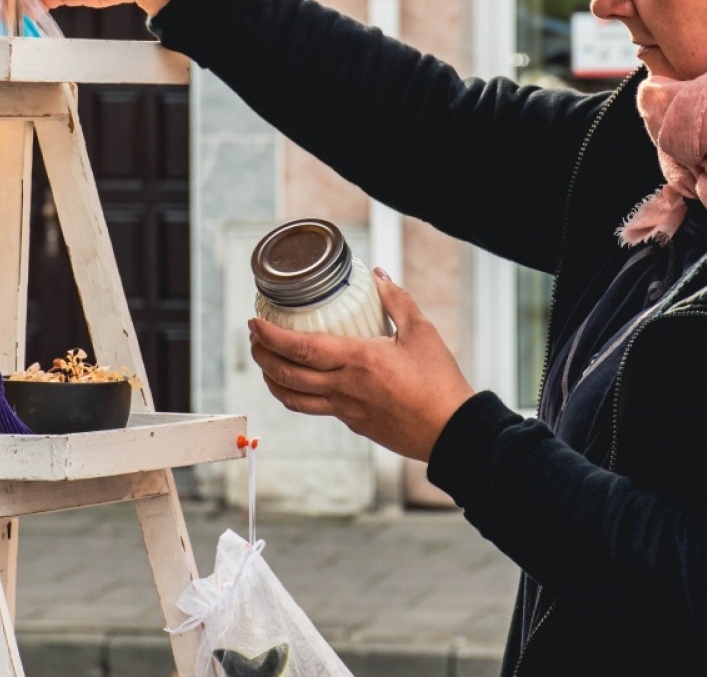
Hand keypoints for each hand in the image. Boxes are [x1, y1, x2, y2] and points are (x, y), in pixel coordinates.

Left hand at [248, 270, 475, 461]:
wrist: (452, 431)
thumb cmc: (439, 382)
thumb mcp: (421, 332)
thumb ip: (397, 300)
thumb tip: (377, 275)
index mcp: (358, 360)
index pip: (301, 347)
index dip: (271, 336)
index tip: (254, 323)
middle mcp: (345, 387)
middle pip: (286, 374)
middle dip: (261, 356)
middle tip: (254, 339)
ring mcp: (346, 409)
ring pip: (293, 398)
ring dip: (272, 379)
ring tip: (266, 363)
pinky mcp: (353, 423)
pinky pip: (314, 409)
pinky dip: (296, 395)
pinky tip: (299, 384)